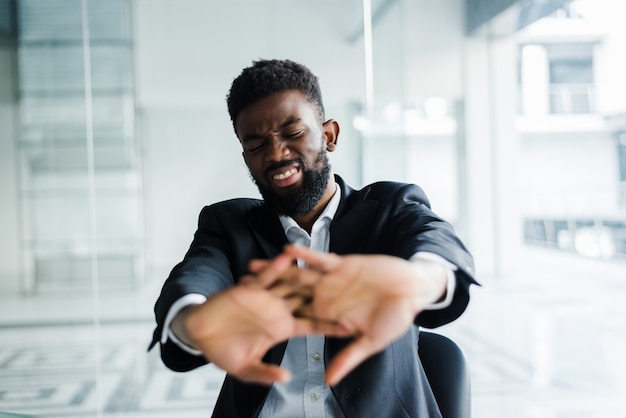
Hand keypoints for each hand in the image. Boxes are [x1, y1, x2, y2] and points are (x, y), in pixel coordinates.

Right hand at [184, 254, 348, 384]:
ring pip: (290, 283)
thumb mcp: (246, 368)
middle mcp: (278, 311)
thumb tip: (286, 377)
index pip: (311, 326)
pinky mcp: (251, 288)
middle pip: (307, 301)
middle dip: (327, 295)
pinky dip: (276, 267)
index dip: (330, 326)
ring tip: (325, 267)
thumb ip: (265, 373)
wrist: (199, 334)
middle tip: (350, 289)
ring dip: (305, 275)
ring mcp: (266, 298)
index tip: (351, 327)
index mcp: (282, 328)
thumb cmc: (223, 351)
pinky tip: (288, 257)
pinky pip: (267, 276)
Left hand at [267, 245, 447, 384]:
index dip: (273, 320)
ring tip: (254, 266)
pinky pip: (320, 259)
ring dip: (278, 270)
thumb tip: (329, 382)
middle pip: (289, 294)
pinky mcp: (342, 264)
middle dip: (265, 291)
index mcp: (329, 316)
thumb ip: (348, 358)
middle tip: (239, 289)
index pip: (296, 318)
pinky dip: (305, 255)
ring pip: (298, 274)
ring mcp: (332, 280)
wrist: (413, 290)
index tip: (249, 322)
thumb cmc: (395, 318)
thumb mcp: (371, 342)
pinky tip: (287, 251)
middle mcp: (325, 297)